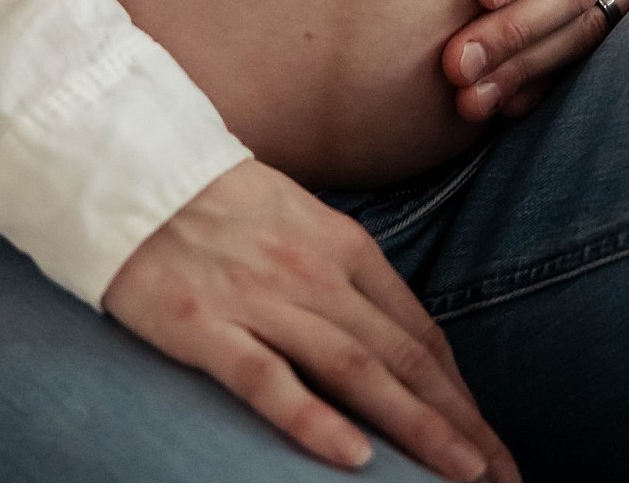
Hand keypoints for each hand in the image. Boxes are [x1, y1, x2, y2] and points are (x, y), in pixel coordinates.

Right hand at [104, 159, 517, 480]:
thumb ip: (343, 276)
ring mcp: (260, 300)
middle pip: (403, 359)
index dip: (460, 391)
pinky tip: (355, 457)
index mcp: (344, 247)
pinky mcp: (204, 326)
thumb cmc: (213, 199)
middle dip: (458, 422)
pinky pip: (269, 379)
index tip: (488, 435)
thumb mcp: (300, 222)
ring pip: (357, 372)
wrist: (126, 167)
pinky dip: (314, 419)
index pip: (419, 332)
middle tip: (502, 474)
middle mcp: (315, 275)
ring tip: (460, 475)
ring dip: (417, 428)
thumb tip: (390, 336)